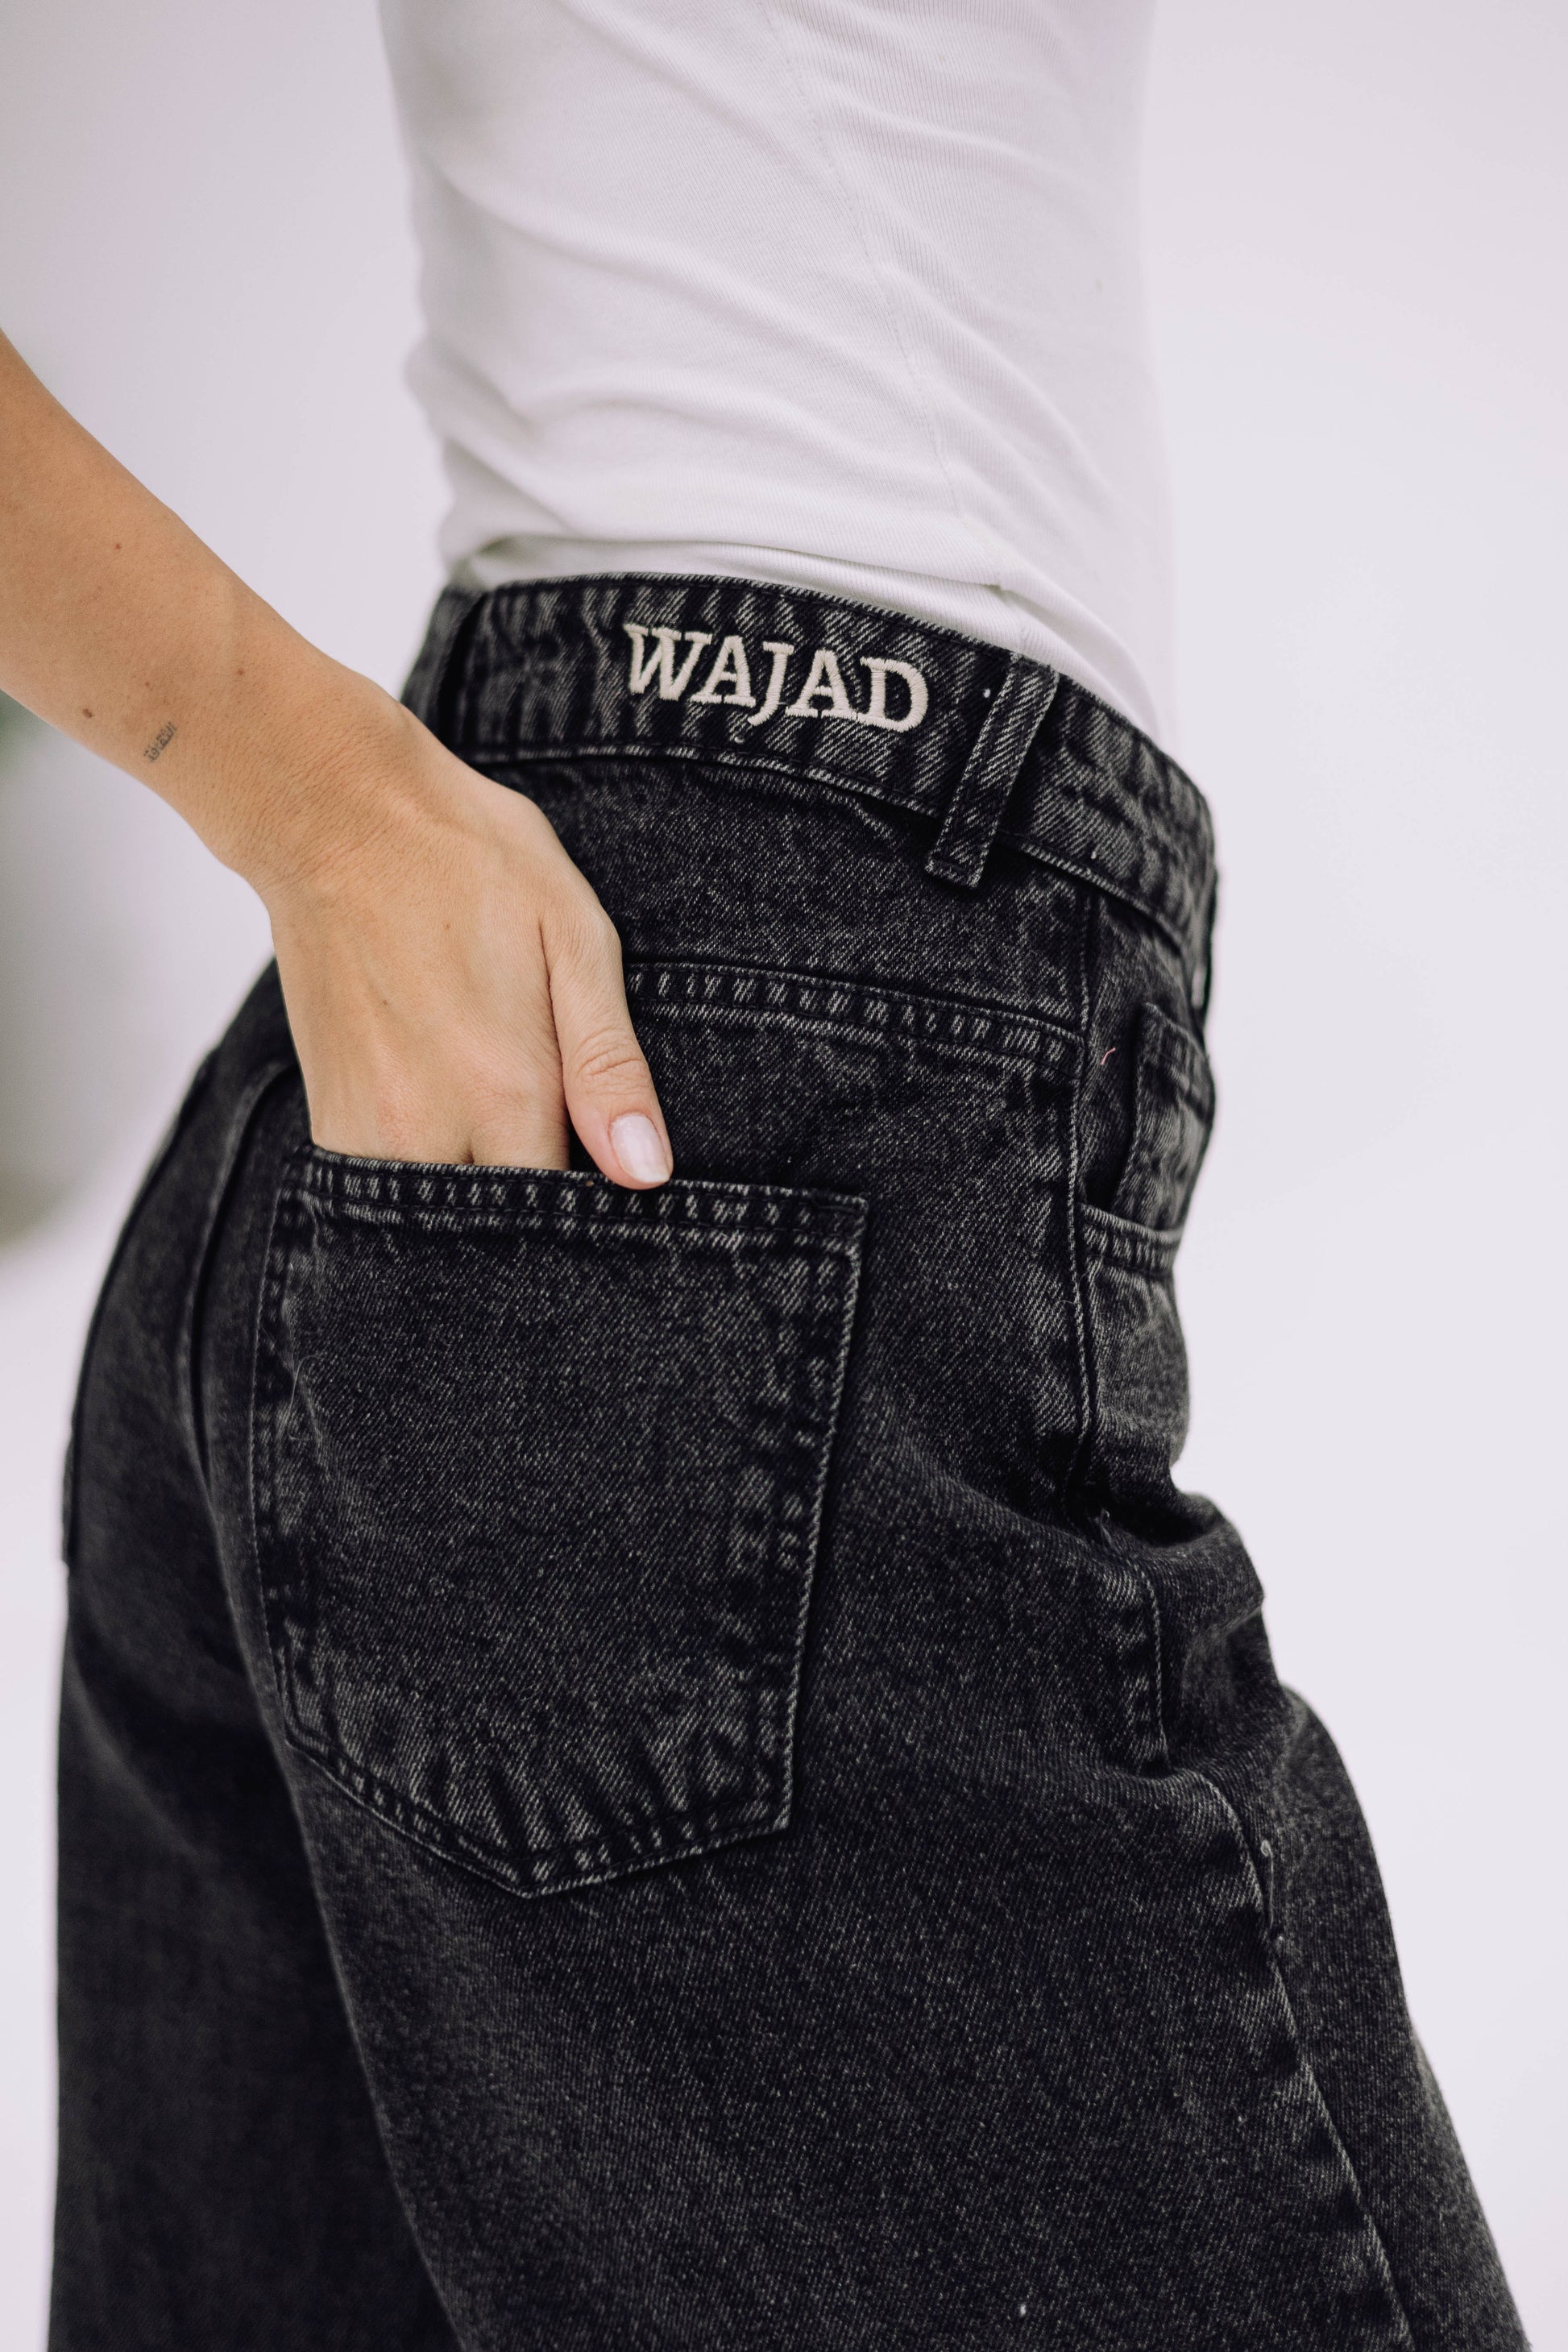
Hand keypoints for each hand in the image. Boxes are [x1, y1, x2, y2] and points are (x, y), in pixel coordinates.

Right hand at [263, 693, 671, 1182]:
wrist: (335, 816)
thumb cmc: (469, 860)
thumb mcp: (575, 938)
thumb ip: (609, 1064)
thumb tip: (647, 1172)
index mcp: (505, 1090)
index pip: (565, 1218)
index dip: (599, 1218)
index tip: (616, 1192)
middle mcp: (428, 1129)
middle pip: (500, 1236)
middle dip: (539, 1226)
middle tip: (566, 1167)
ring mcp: (367, 1131)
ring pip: (440, 1224)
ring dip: (481, 1206)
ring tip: (513, 1147)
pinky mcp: (330, 1119)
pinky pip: (389, 1191)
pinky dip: (431, 1181)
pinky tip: (460, 1133)